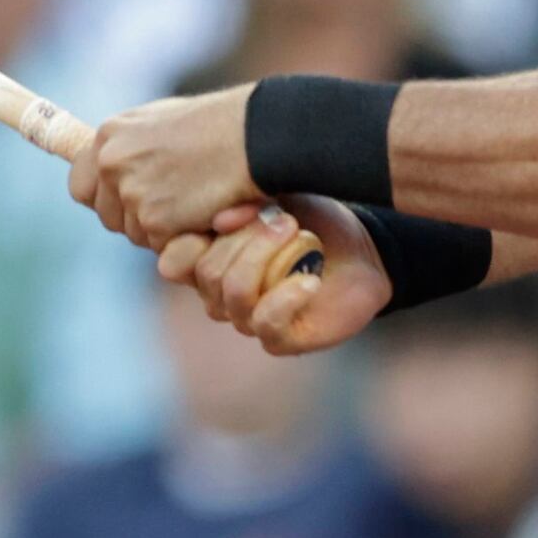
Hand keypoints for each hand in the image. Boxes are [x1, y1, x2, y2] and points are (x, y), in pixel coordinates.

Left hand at [69, 85, 266, 250]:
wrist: (255, 135)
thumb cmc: (221, 126)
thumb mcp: (163, 122)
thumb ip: (134, 147)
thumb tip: (118, 169)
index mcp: (110, 135)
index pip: (80, 185)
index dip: (104, 200)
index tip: (125, 204)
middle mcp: (111, 162)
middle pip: (109, 217)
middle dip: (138, 220)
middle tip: (175, 206)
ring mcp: (131, 193)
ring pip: (137, 236)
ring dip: (165, 231)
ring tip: (198, 202)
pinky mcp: (155, 220)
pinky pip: (163, 246)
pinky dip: (186, 237)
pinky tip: (207, 212)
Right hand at [170, 204, 388, 353]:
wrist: (364, 250)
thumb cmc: (314, 222)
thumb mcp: (275, 198)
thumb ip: (240, 204)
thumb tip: (220, 221)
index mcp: (209, 258)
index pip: (174, 260)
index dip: (192, 240)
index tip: (229, 215)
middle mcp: (220, 293)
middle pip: (207, 272)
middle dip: (246, 240)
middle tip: (284, 219)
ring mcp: (246, 318)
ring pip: (233, 293)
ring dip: (266, 259)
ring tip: (297, 235)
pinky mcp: (278, 339)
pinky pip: (265, 323)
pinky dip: (287, 297)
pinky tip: (310, 281)